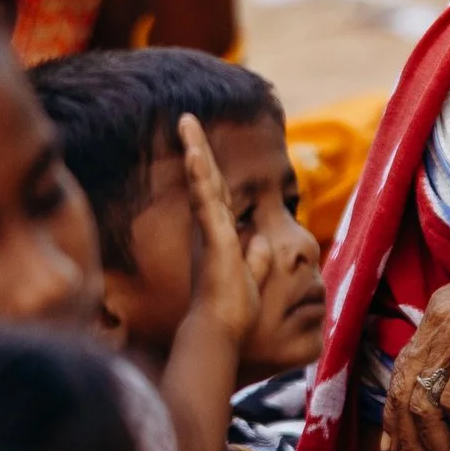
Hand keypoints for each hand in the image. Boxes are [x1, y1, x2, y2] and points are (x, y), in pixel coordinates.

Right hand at [181, 114, 273, 345]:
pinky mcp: (214, 237)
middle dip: (196, 148)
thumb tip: (262, 242)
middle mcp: (212, 228)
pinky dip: (199, 175)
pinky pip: (205, 199)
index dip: (209, 169)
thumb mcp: (253, 276)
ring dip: (195, 150)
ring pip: (203, 182)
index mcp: (222, 236)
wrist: (220, 331)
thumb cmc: (235, 311)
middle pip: (205, 179)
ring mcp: (211, 231)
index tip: (199, 146)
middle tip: (186, 119)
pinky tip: (194, 152)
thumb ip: (257, 259)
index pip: (217, 194)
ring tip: (187, 122)